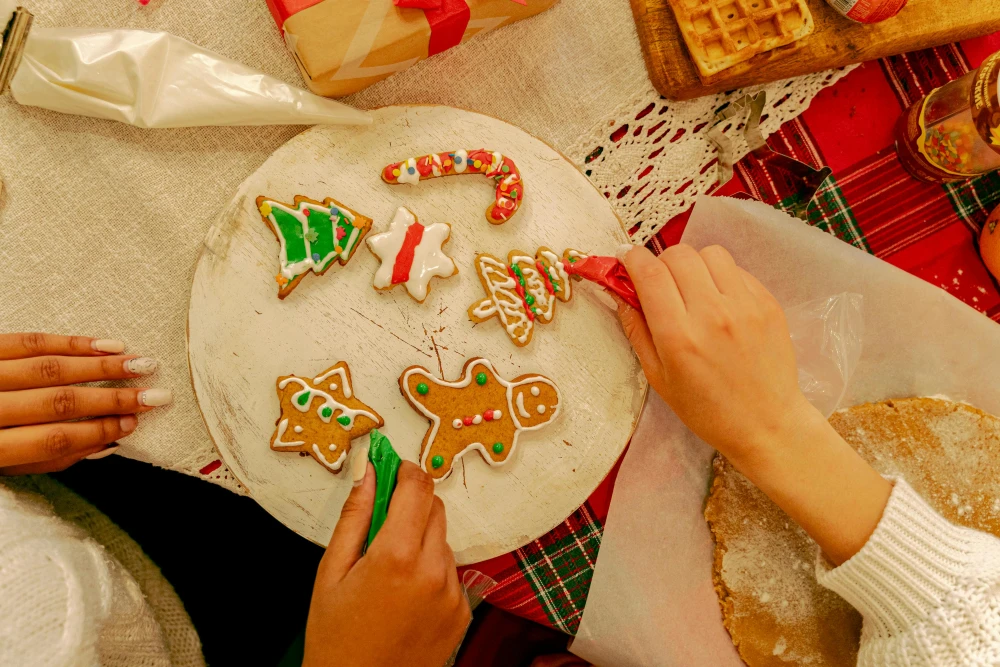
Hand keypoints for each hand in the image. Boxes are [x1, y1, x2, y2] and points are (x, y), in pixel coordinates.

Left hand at [0, 332, 168, 474]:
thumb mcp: (5, 465)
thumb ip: (50, 458)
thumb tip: (105, 441)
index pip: (54, 439)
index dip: (99, 431)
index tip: (133, 424)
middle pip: (59, 402)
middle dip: (113, 399)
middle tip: (154, 395)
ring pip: (50, 368)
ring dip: (102, 367)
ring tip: (141, 365)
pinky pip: (32, 340)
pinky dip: (74, 342)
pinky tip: (107, 345)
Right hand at [304, 461, 470, 666]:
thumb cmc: (335, 638)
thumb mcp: (331, 572)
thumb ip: (354, 515)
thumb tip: (367, 471)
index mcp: (397, 557)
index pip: (418, 487)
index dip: (405, 471)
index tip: (392, 469)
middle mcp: (433, 572)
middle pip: (435, 509)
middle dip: (411, 506)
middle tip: (382, 526)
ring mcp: (452, 593)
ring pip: (443, 540)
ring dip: (421, 541)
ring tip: (389, 573)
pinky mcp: (462, 612)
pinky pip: (451, 571)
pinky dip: (432, 571)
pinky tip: (405, 595)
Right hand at [616, 244, 812, 462]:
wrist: (766, 424)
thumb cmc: (706, 409)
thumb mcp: (658, 378)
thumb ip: (637, 331)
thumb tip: (621, 292)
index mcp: (679, 337)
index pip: (650, 273)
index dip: (633, 259)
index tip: (628, 262)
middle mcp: (712, 314)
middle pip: (678, 255)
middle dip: (662, 262)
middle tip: (662, 284)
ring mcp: (745, 306)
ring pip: (710, 253)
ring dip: (694, 264)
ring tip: (694, 289)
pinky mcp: (768, 303)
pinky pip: (737, 269)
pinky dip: (721, 277)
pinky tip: (720, 301)